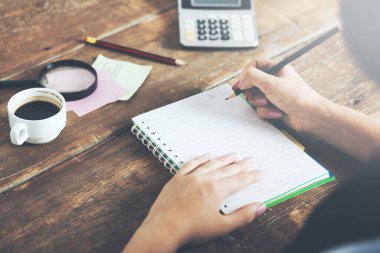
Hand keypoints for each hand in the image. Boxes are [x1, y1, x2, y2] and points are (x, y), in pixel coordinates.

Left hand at [123, 154, 265, 252]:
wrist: (163, 229)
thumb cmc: (191, 230)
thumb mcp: (222, 227)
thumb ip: (243, 216)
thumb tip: (260, 207)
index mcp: (216, 190)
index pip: (240, 180)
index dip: (252, 176)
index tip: (261, 173)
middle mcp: (204, 179)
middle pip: (227, 169)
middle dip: (241, 165)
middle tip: (250, 159)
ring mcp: (189, 178)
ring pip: (211, 164)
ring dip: (223, 159)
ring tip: (233, 154)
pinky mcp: (177, 180)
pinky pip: (191, 164)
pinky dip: (200, 159)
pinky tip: (206, 155)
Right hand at [236, 59, 327, 132]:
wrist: (311, 116)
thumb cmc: (297, 97)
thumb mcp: (271, 83)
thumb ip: (252, 77)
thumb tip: (241, 81)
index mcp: (277, 69)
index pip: (255, 64)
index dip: (246, 73)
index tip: (240, 83)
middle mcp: (275, 80)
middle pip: (252, 82)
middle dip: (251, 91)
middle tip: (250, 95)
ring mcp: (274, 94)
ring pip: (255, 97)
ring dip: (259, 102)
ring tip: (267, 103)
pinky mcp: (274, 106)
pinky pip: (261, 108)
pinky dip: (266, 111)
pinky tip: (276, 113)